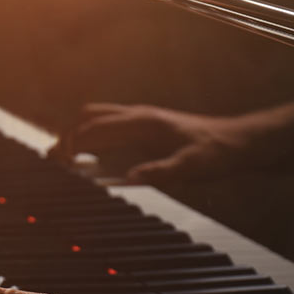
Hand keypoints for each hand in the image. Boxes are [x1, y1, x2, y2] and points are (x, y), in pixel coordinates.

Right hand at [49, 103, 256, 183]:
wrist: (238, 142)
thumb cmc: (217, 152)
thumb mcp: (192, 167)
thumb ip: (161, 171)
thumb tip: (132, 177)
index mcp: (143, 121)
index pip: (94, 127)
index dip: (71, 143)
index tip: (57, 162)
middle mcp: (138, 116)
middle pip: (88, 117)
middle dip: (67, 136)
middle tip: (54, 163)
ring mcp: (141, 120)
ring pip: (97, 118)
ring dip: (79, 135)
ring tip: (65, 161)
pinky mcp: (145, 128)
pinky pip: (110, 127)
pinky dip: (93, 139)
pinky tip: (92, 161)